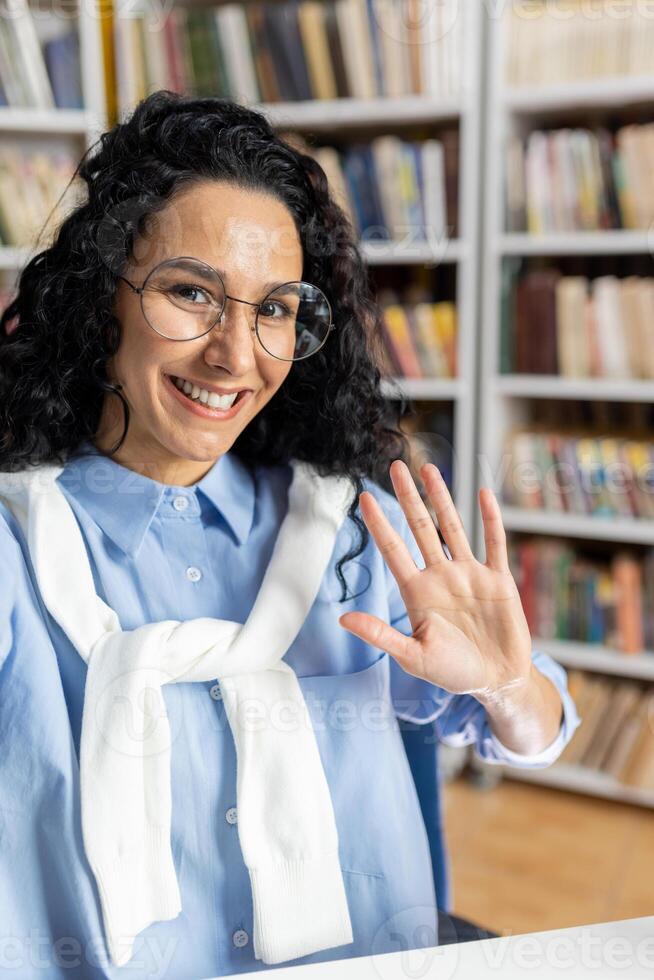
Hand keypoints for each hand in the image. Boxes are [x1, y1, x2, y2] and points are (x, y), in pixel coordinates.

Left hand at [338, 460, 532, 699]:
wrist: (497, 681)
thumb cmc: (453, 672)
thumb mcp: (414, 657)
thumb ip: (381, 635)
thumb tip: (343, 619)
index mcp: (417, 592)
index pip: (393, 549)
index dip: (379, 524)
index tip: (364, 497)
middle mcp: (440, 576)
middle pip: (420, 527)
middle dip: (408, 497)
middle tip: (395, 466)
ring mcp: (469, 574)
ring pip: (452, 527)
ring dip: (442, 498)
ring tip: (429, 469)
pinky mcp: (498, 579)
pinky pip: (494, 542)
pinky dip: (490, 519)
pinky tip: (483, 494)